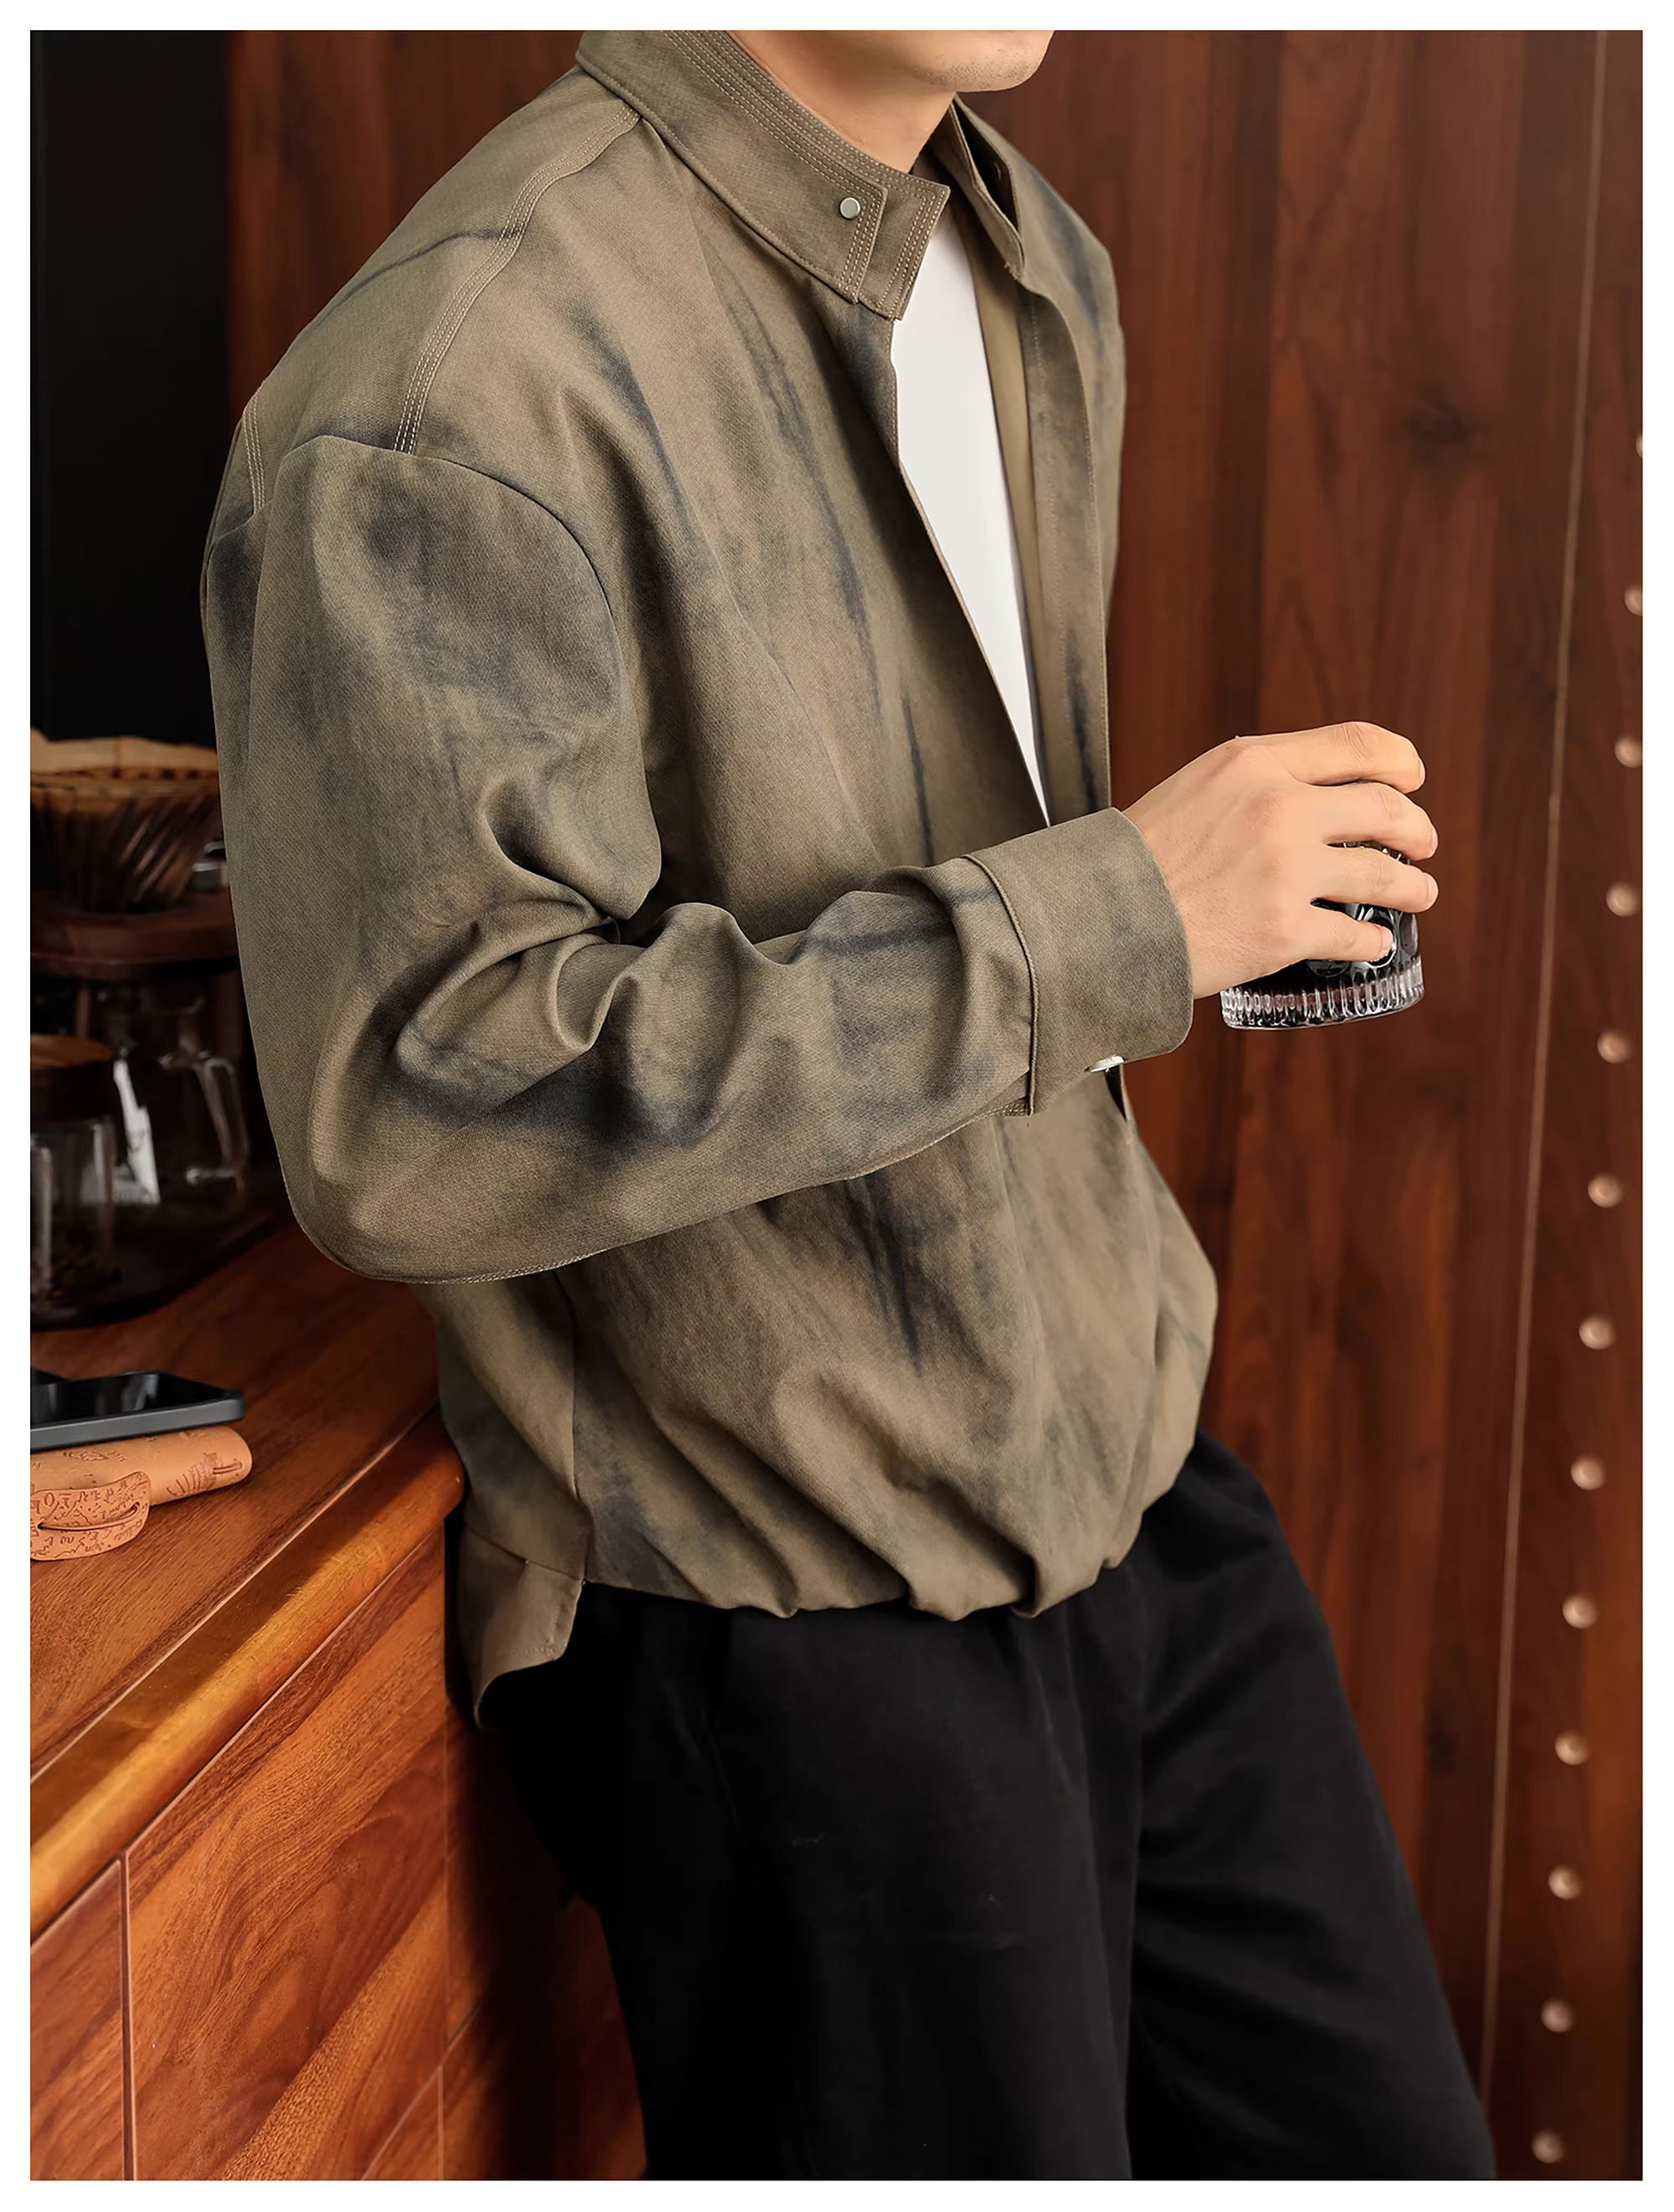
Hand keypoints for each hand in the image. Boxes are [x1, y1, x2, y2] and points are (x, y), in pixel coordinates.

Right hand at [1122, 722, 1438, 998]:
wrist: (1097, 919)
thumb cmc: (1136, 860)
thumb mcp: (1193, 788)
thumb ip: (1250, 782)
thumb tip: (1307, 795)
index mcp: (1254, 764)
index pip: (1357, 744)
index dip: (1400, 761)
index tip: (1412, 778)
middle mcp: (1279, 808)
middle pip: (1385, 807)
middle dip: (1417, 828)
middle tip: (1422, 844)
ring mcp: (1286, 870)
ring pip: (1384, 874)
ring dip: (1413, 886)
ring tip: (1419, 893)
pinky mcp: (1285, 928)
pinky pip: (1354, 935)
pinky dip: (1372, 942)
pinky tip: (1375, 944)